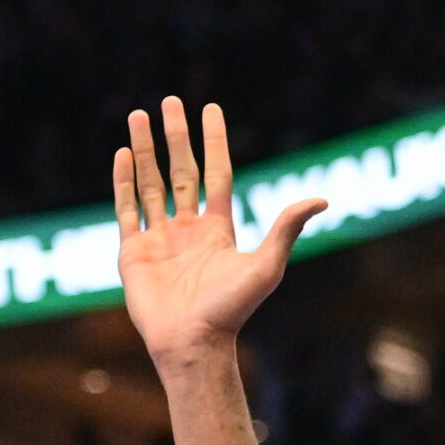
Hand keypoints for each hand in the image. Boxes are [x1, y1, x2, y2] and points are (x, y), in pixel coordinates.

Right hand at [115, 97, 326, 364]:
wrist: (193, 342)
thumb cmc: (232, 309)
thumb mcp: (266, 265)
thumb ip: (286, 229)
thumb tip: (321, 198)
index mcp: (219, 229)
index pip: (216, 173)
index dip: (214, 141)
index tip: (211, 109)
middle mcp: (189, 230)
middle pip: (182, 171)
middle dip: (176, 136)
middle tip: (169, 102)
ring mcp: (160, 239)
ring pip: (151, 183)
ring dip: (145, 150)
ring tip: (139, 116)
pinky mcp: (133, 251)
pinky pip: (127, 208)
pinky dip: (123, 181)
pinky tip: (122, 153)